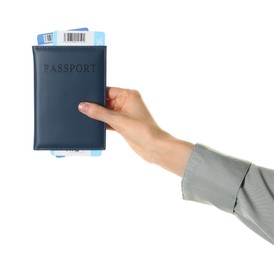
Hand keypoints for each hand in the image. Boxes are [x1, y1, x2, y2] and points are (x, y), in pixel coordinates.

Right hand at [78, 87, 193, 175]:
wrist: (154, 147)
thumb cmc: (142, 130)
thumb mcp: (118, 120)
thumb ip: (99, 113)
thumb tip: (83, 106)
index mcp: (129, 95)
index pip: (108, 90)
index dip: (95, 94)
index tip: (82, 96)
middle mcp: (127, 102)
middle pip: (106, 101)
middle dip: (95, 106)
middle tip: (80, 108)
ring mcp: (125, 114)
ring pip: (106, 112)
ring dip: (98, 116)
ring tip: (84, 117)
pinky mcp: (123, 124)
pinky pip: (109, 121)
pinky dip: (102, 123)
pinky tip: (93, 126)